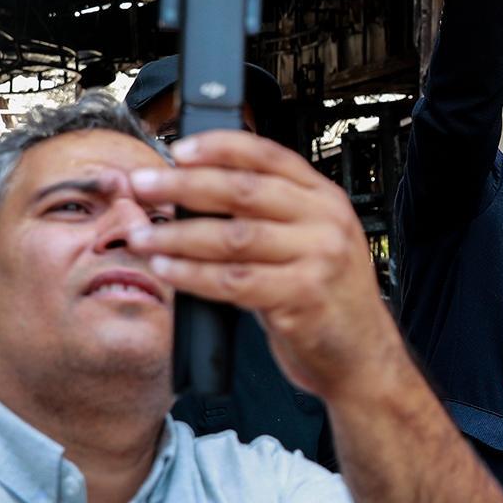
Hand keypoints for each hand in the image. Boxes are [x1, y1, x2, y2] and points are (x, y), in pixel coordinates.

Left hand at [125, 131, 400, 401]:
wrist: (362, 355)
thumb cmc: (325, 298)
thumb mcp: (309, 241)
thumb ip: (267, 215)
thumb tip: (191, 192)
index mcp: (325, 197)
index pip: (268, 155)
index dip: (219, 147)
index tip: (177, 148)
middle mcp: (325, 221)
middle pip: (243, 191)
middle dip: (183, 186)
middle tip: (142, 186)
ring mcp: (318, 258)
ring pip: (233, 238)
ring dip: (177, 235)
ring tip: (141, 235)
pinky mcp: (302, 297)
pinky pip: (233, 281)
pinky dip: (192, 275)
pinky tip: (167, 269)